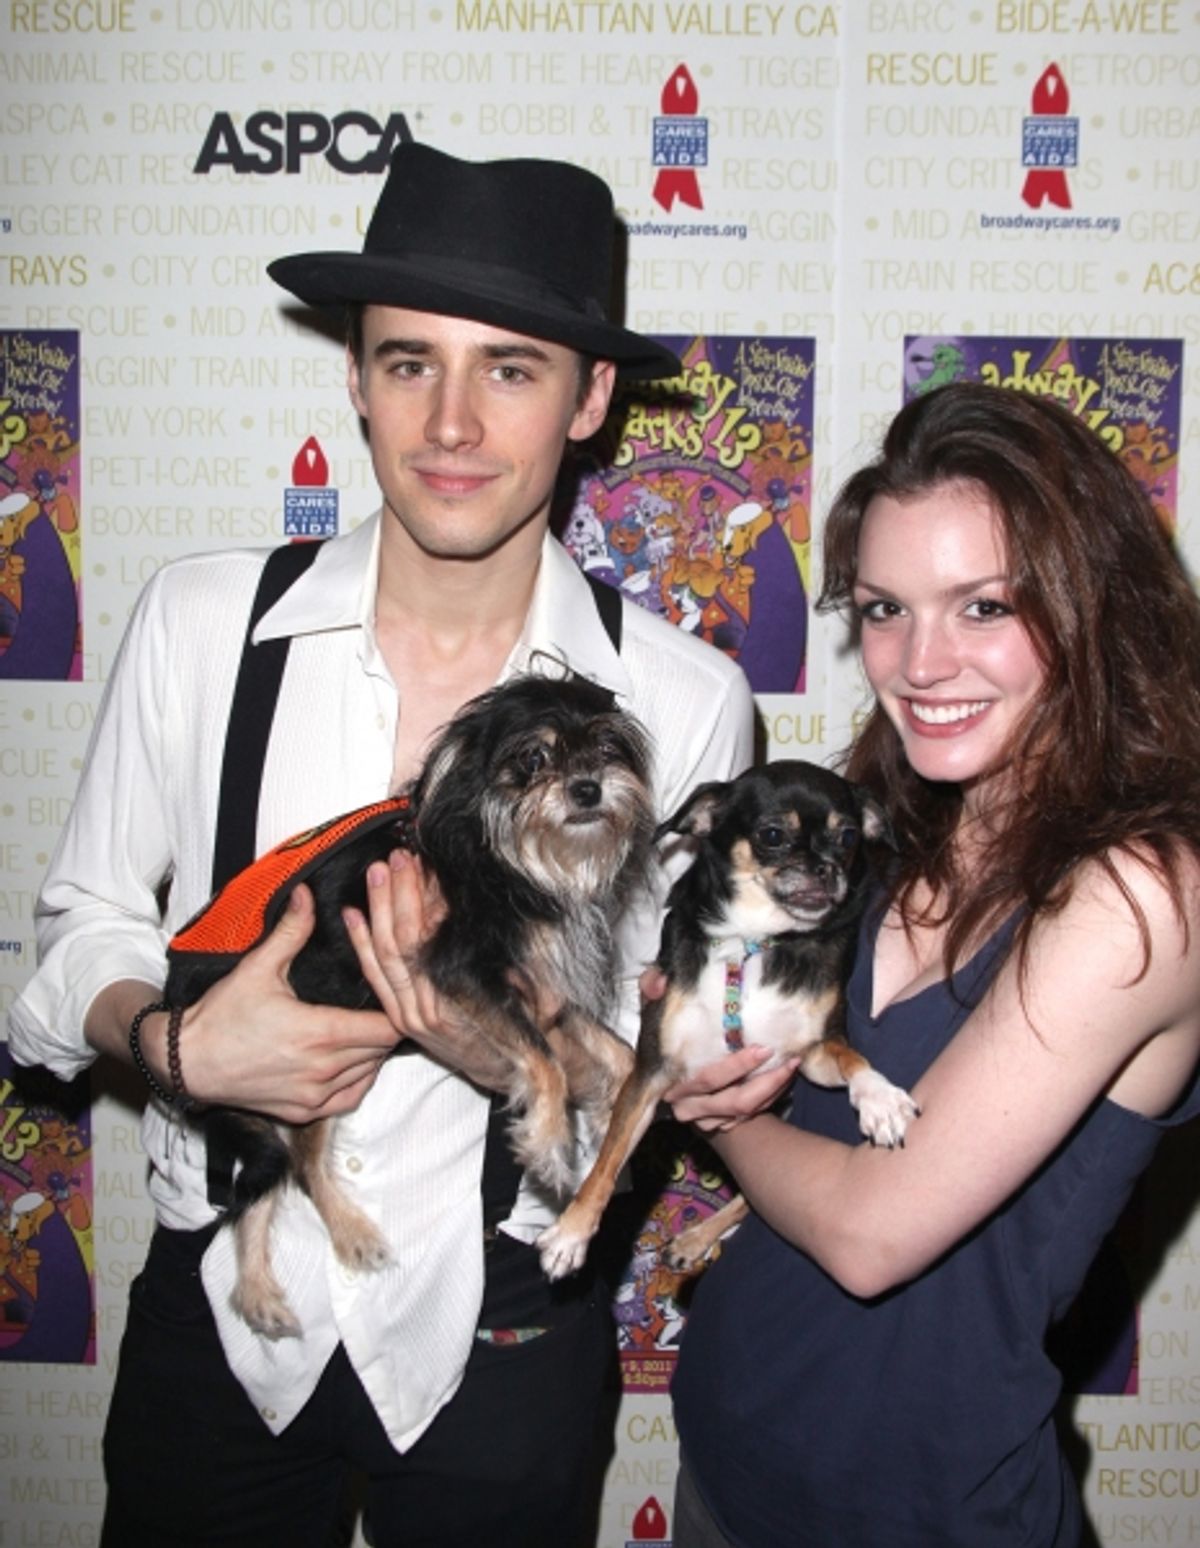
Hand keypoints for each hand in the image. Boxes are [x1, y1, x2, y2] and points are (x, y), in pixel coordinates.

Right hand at [178, 884, 398, 1122]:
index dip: (394, 1008)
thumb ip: (291, 930)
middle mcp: (322, 1069)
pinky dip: (358, 1081)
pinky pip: (349, 1099)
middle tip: (384, 1006)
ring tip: (368, 1030)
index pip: (385, 1028)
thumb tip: (306, 894)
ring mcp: (313, 1095)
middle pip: (381, 1051)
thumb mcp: (258, 967)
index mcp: (319, 1033)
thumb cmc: (221, 1017)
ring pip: (369, 1075)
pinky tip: (352, 1063)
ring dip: (373, 1054)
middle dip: (387, 1028)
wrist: (187, 1062)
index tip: (390, 992)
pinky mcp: (303, 1111)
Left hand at [343, 851, 514, 1092]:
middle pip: (397, 943)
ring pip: (382, 957)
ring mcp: (409, 1017)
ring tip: (376, 873)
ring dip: (378, 911)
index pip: (423, 942)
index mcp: (450, 1003)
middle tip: (396, 859)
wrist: (518, 1076)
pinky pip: (374, 979)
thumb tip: (477, 924)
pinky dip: (361, 945)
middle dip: (395, 895)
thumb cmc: (525, 1035)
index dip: (419, 901)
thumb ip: (509, 966)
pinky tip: (353, 916)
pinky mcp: (402, 1020)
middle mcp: (423, 1011)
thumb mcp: (531, 998)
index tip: (423, 868)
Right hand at [640, 966, 798, 1132]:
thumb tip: (660, 982)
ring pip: (746, 1110)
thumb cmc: (665, 1030)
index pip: (707, 1078)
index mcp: (670, 1078)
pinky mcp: (719, 1125)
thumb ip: (651, 986)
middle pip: (733, 1099)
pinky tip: (783, 1076)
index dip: (736, 1067)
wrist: (667, 1067)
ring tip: (792, 1063)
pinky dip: (771, 1096)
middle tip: (785, 1055)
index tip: (762, 1048)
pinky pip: (751, 1115)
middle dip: (765, 1079)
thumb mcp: (653, 1006)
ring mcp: (704, 1118)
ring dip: (773, 1088)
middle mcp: (686, 1104)